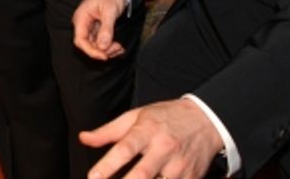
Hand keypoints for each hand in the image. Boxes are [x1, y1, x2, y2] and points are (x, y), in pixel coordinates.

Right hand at [71, 0, 127, 59]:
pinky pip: (101, 42)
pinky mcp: (98, 28)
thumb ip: (106, 29)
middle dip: (102, 51)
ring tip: (119, 47)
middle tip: (116, 48)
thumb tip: (102, 46)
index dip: (91, 51)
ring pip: (95, 45)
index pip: (80, 40)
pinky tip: (118, 46)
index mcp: (81, 18)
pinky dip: (110, 46)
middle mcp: (83, 24)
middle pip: (88, 45)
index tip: (104, 56)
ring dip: (107, 50)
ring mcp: (90, 27)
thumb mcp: (109, 11)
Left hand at [81, 98, 224, 178]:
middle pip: (143, 173)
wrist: (206, 120)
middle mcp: (164, 148)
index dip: (107, 165)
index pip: (125, 149)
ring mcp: (180, 165)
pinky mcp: (192, 177)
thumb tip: (83, 138)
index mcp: (147, 131)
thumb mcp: (135, 116)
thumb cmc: (165, 117)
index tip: (93, 177)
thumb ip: (108, 131)